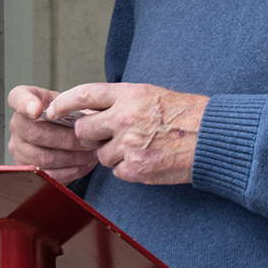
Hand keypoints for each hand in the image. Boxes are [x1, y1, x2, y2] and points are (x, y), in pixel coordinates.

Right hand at [7, 84, 99, 182]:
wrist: (68, 131)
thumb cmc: (68, 113)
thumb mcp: (71, 99)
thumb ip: (75, 101)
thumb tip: (90, 114)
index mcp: (25, 101)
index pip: (18, 98)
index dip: (25, 104)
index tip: (37, 109)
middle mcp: (17, 125)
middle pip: (37, 134)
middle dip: (68, 139)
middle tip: (90, 139)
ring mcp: (19, 148)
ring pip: (44, 157)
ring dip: (73, 157)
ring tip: (93, 152)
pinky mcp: (28, 169)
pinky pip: (49, 174)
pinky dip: (71, 170)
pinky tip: (86, 164)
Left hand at [46, 82, 208, 184]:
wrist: (214, 137)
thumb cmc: (189, 114)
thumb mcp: (153, 95)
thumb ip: (123, 102)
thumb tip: (98, 112)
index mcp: (129, 95)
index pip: (83, 95)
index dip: (63, 104)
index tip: (53, 110)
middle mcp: (125, 118)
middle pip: (84, 131)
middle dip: (91, 137)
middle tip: (108, 137)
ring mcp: (130, 144)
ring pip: (101, 156)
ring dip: (115, 155)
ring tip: (142, 148)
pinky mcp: (137, 168)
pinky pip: (119, 172)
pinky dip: (130, 169)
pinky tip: (149, 160)